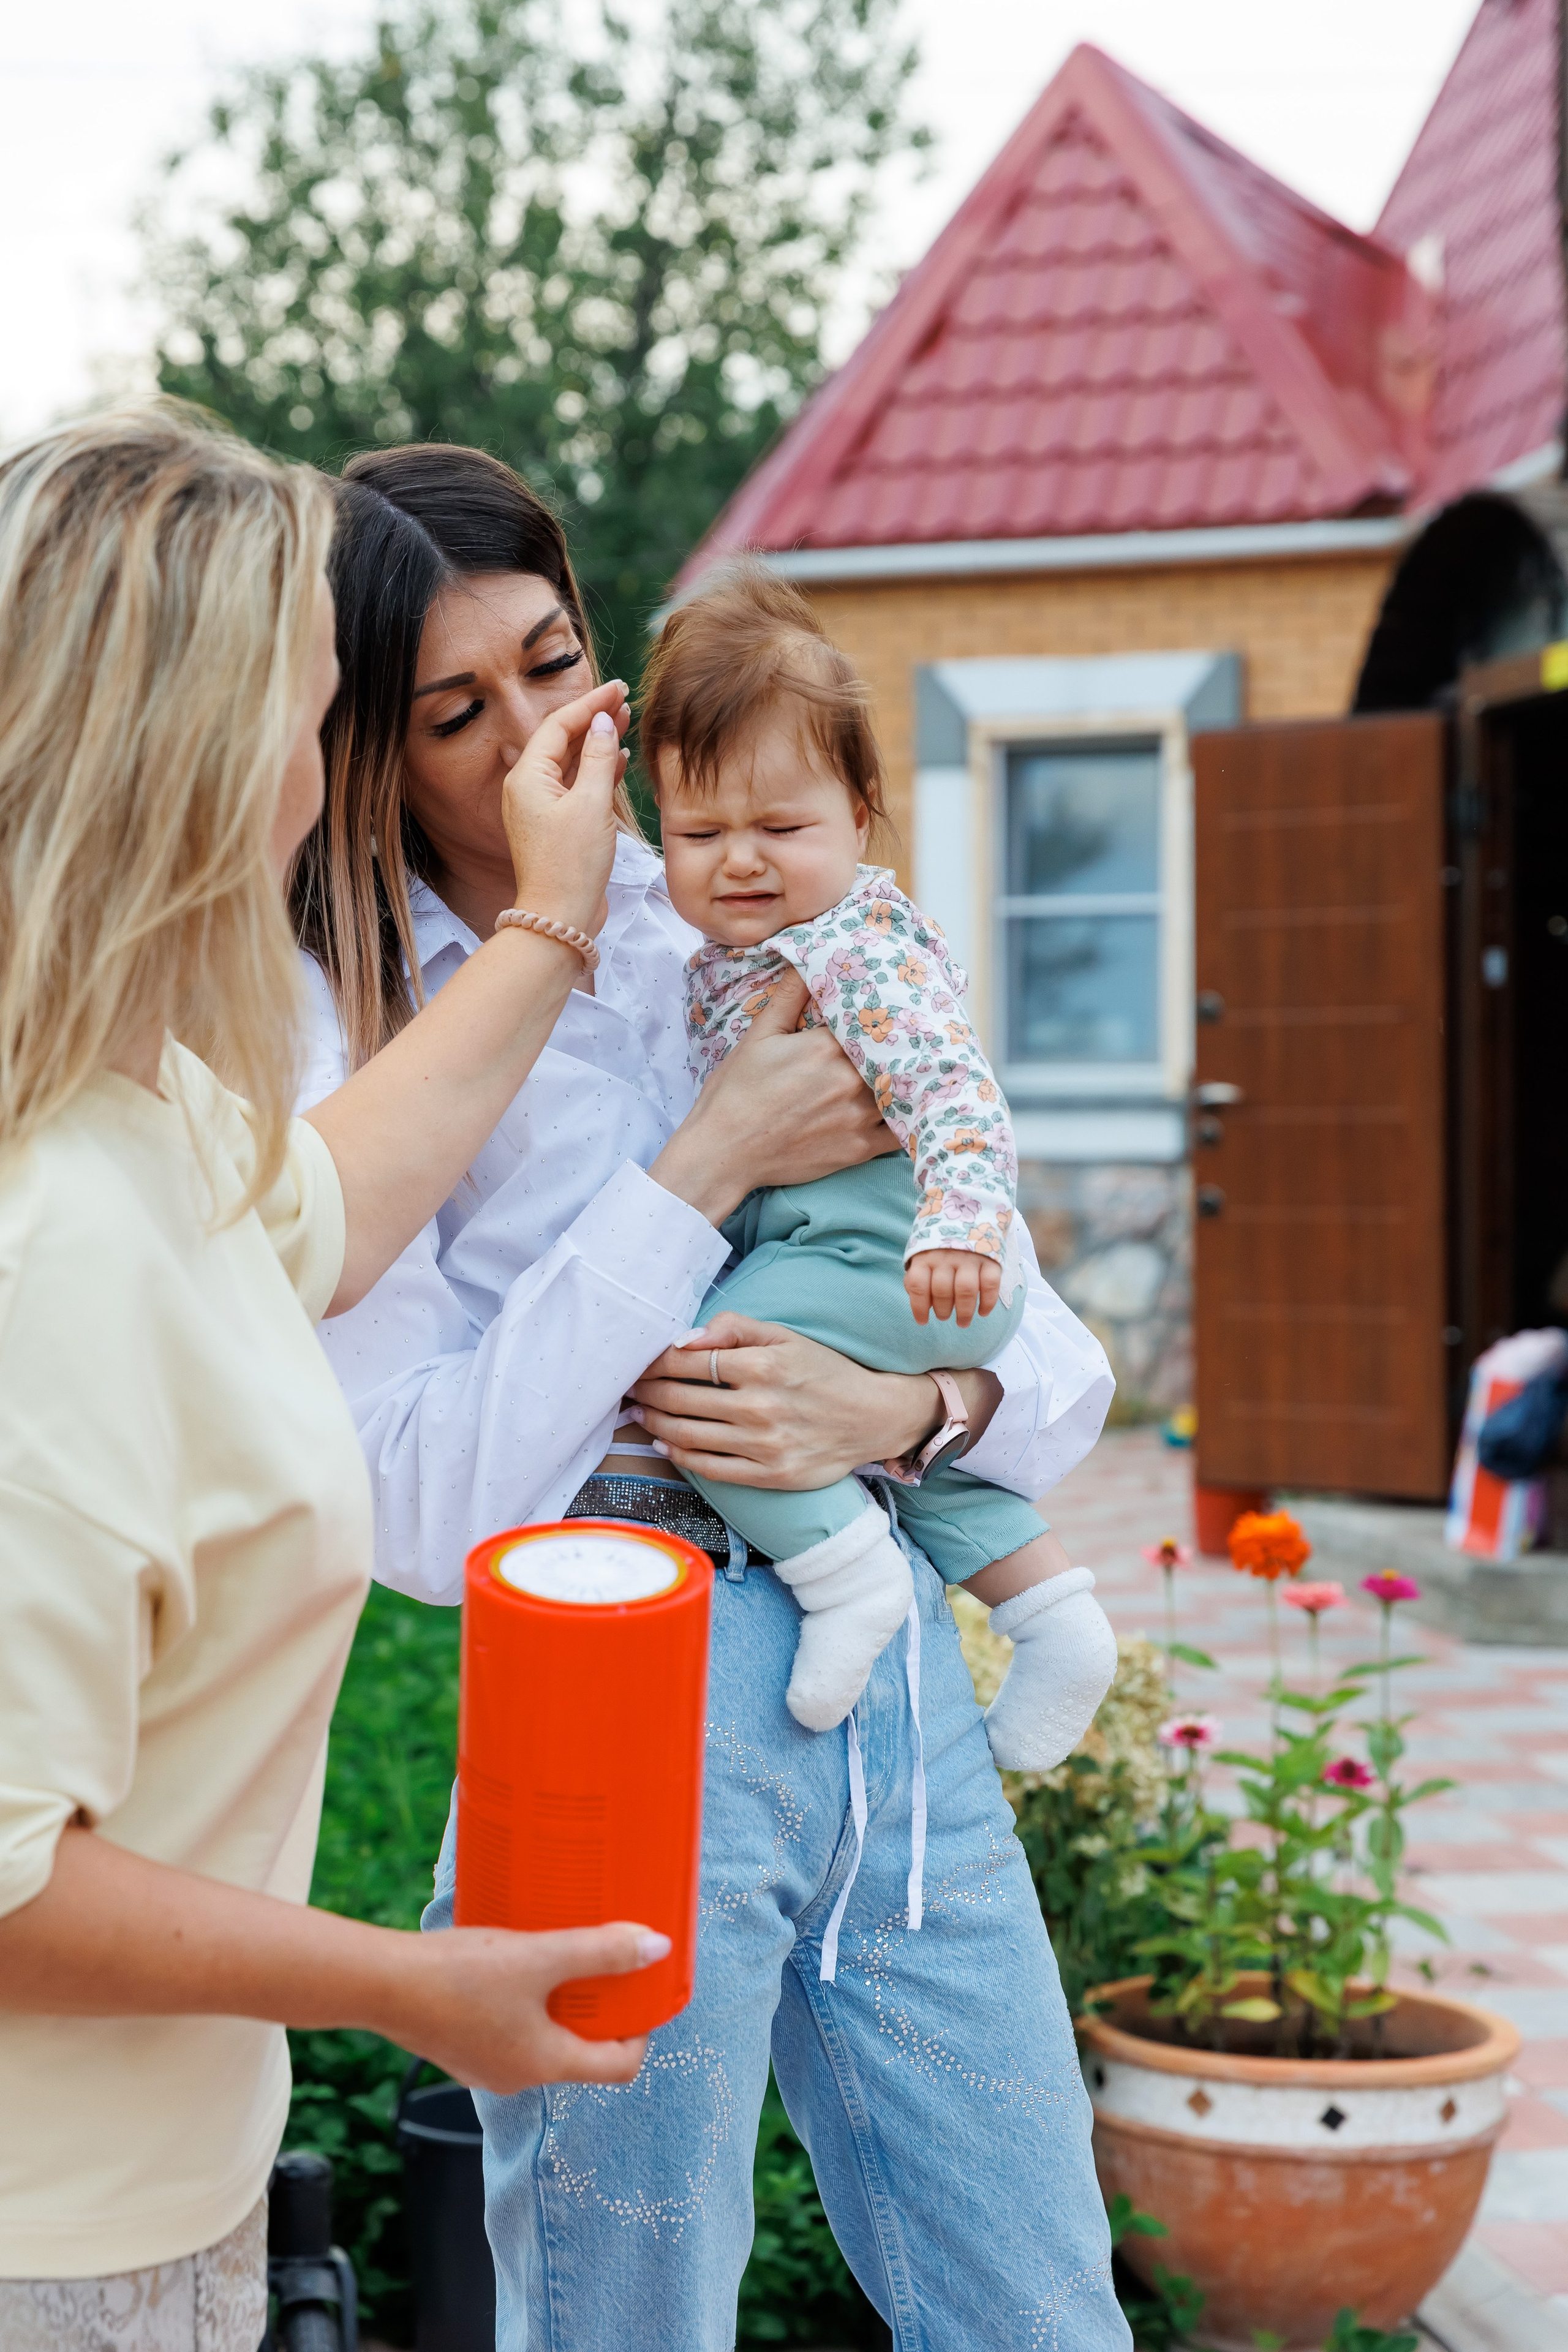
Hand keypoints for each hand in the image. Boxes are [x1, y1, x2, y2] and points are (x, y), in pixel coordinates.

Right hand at [392, 1919, 660, 2091]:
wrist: (381, 1984)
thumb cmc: (459, 1977)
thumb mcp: (541, 1957)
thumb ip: (600, 1953)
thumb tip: (657, 1947)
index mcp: (546, 2065)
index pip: (619, 2067)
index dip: (641, 2031)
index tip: (644, 1993)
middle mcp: (519, 2077)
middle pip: (582, 2051)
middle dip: (599, 2009)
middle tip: (605, 1963)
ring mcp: (486, 2066)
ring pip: (544, 2038)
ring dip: (560, 2002)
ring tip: (561, 1954)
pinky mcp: (462, 2047)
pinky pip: (511, 2028)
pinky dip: (526, 2001)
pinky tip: (515, 1965)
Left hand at [501, 680, 628, 935]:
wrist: (560, 917)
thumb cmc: (572, 864)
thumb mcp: (591, 804)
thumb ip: (598, 758)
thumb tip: (603, 723)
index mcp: (527, 777)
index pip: (559, 724)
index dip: (590, 703)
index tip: (618, 688)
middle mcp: (527, 787)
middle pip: (562, 739)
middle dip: (593, 718)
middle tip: (624, 699)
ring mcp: (540, 807)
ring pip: (570, 762)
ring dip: (597, 742)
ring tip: (625, 722)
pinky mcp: (555, 825)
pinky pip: (575, 786)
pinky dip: (596, 770)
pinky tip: (618, 759)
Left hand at [625, 1311, 1000, 1487]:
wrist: (872, 1418)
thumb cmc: (824, 1372)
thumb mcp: (786, 1337)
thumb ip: (734, 1329)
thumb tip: (685, 1339)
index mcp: (762, 1365)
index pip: (688, 1362)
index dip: (655, 1362)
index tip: (639, 1361)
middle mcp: (760, 1406)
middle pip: (680, 1398)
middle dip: (647, 1390)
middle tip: (628, 1386)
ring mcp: (763, 1445)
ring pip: (688, 1434)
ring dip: (656, 1421)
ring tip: (640, 1411)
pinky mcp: (768, 1475)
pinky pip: (709, 1467)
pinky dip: (680, 1454)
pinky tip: (665, 1441)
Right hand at [648, 973, 897, 1225]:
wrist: (724, 1152)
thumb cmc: (736, 1093)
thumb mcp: (759, 1036)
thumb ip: (789, 998)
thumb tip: (806, 962)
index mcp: (827, 1047)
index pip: (870, 1021)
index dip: (879, 1017)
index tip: (887, 1010)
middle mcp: (850, 1081)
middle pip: (892, 1054)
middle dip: (896, 1045)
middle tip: (912, 1036)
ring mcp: (859, 1117)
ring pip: (902, 1090)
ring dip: (905, 1080)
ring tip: (913, 1068)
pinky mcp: (860, 1149)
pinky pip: (901, 1131)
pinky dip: (908, 1118)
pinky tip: (910, 1107)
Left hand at [905, 1248, 1000, 1328]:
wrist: (968, 1217)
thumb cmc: (940, 1247)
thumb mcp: (922, 1256)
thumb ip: (918, 1278)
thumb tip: (921, 1304)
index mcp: (925, 1256)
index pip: (918, 1285)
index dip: (918, 1307)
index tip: (922, 1321)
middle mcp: (946, 1256)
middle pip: (942, 1290)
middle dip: (942, 1311)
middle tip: (944, 1317)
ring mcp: (969, 1257)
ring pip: (966, 1290)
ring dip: (964, 1311)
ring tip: (962, 1322)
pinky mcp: (990, 1259)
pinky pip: (990, 1285)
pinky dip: (988, 1302)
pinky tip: (983, 1312)